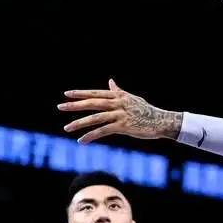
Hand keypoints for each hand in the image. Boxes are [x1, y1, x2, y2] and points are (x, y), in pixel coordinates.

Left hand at [58, 79, 180, 142]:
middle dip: (75, 105)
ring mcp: (120, 114)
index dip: (81, 93)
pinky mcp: (123, 127)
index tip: (67, 94)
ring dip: (79, 123)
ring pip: (95, 118)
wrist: (161, 121)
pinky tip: (81, 141)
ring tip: (66, 128)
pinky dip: (91, 136)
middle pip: (92, 103)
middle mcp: (118, 103)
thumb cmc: (146, 110)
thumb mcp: (131, 98)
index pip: (96, 93)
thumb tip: (110, 81)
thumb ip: (118, 91)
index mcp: (119, 96)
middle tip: (60, 106)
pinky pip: (103, 131)